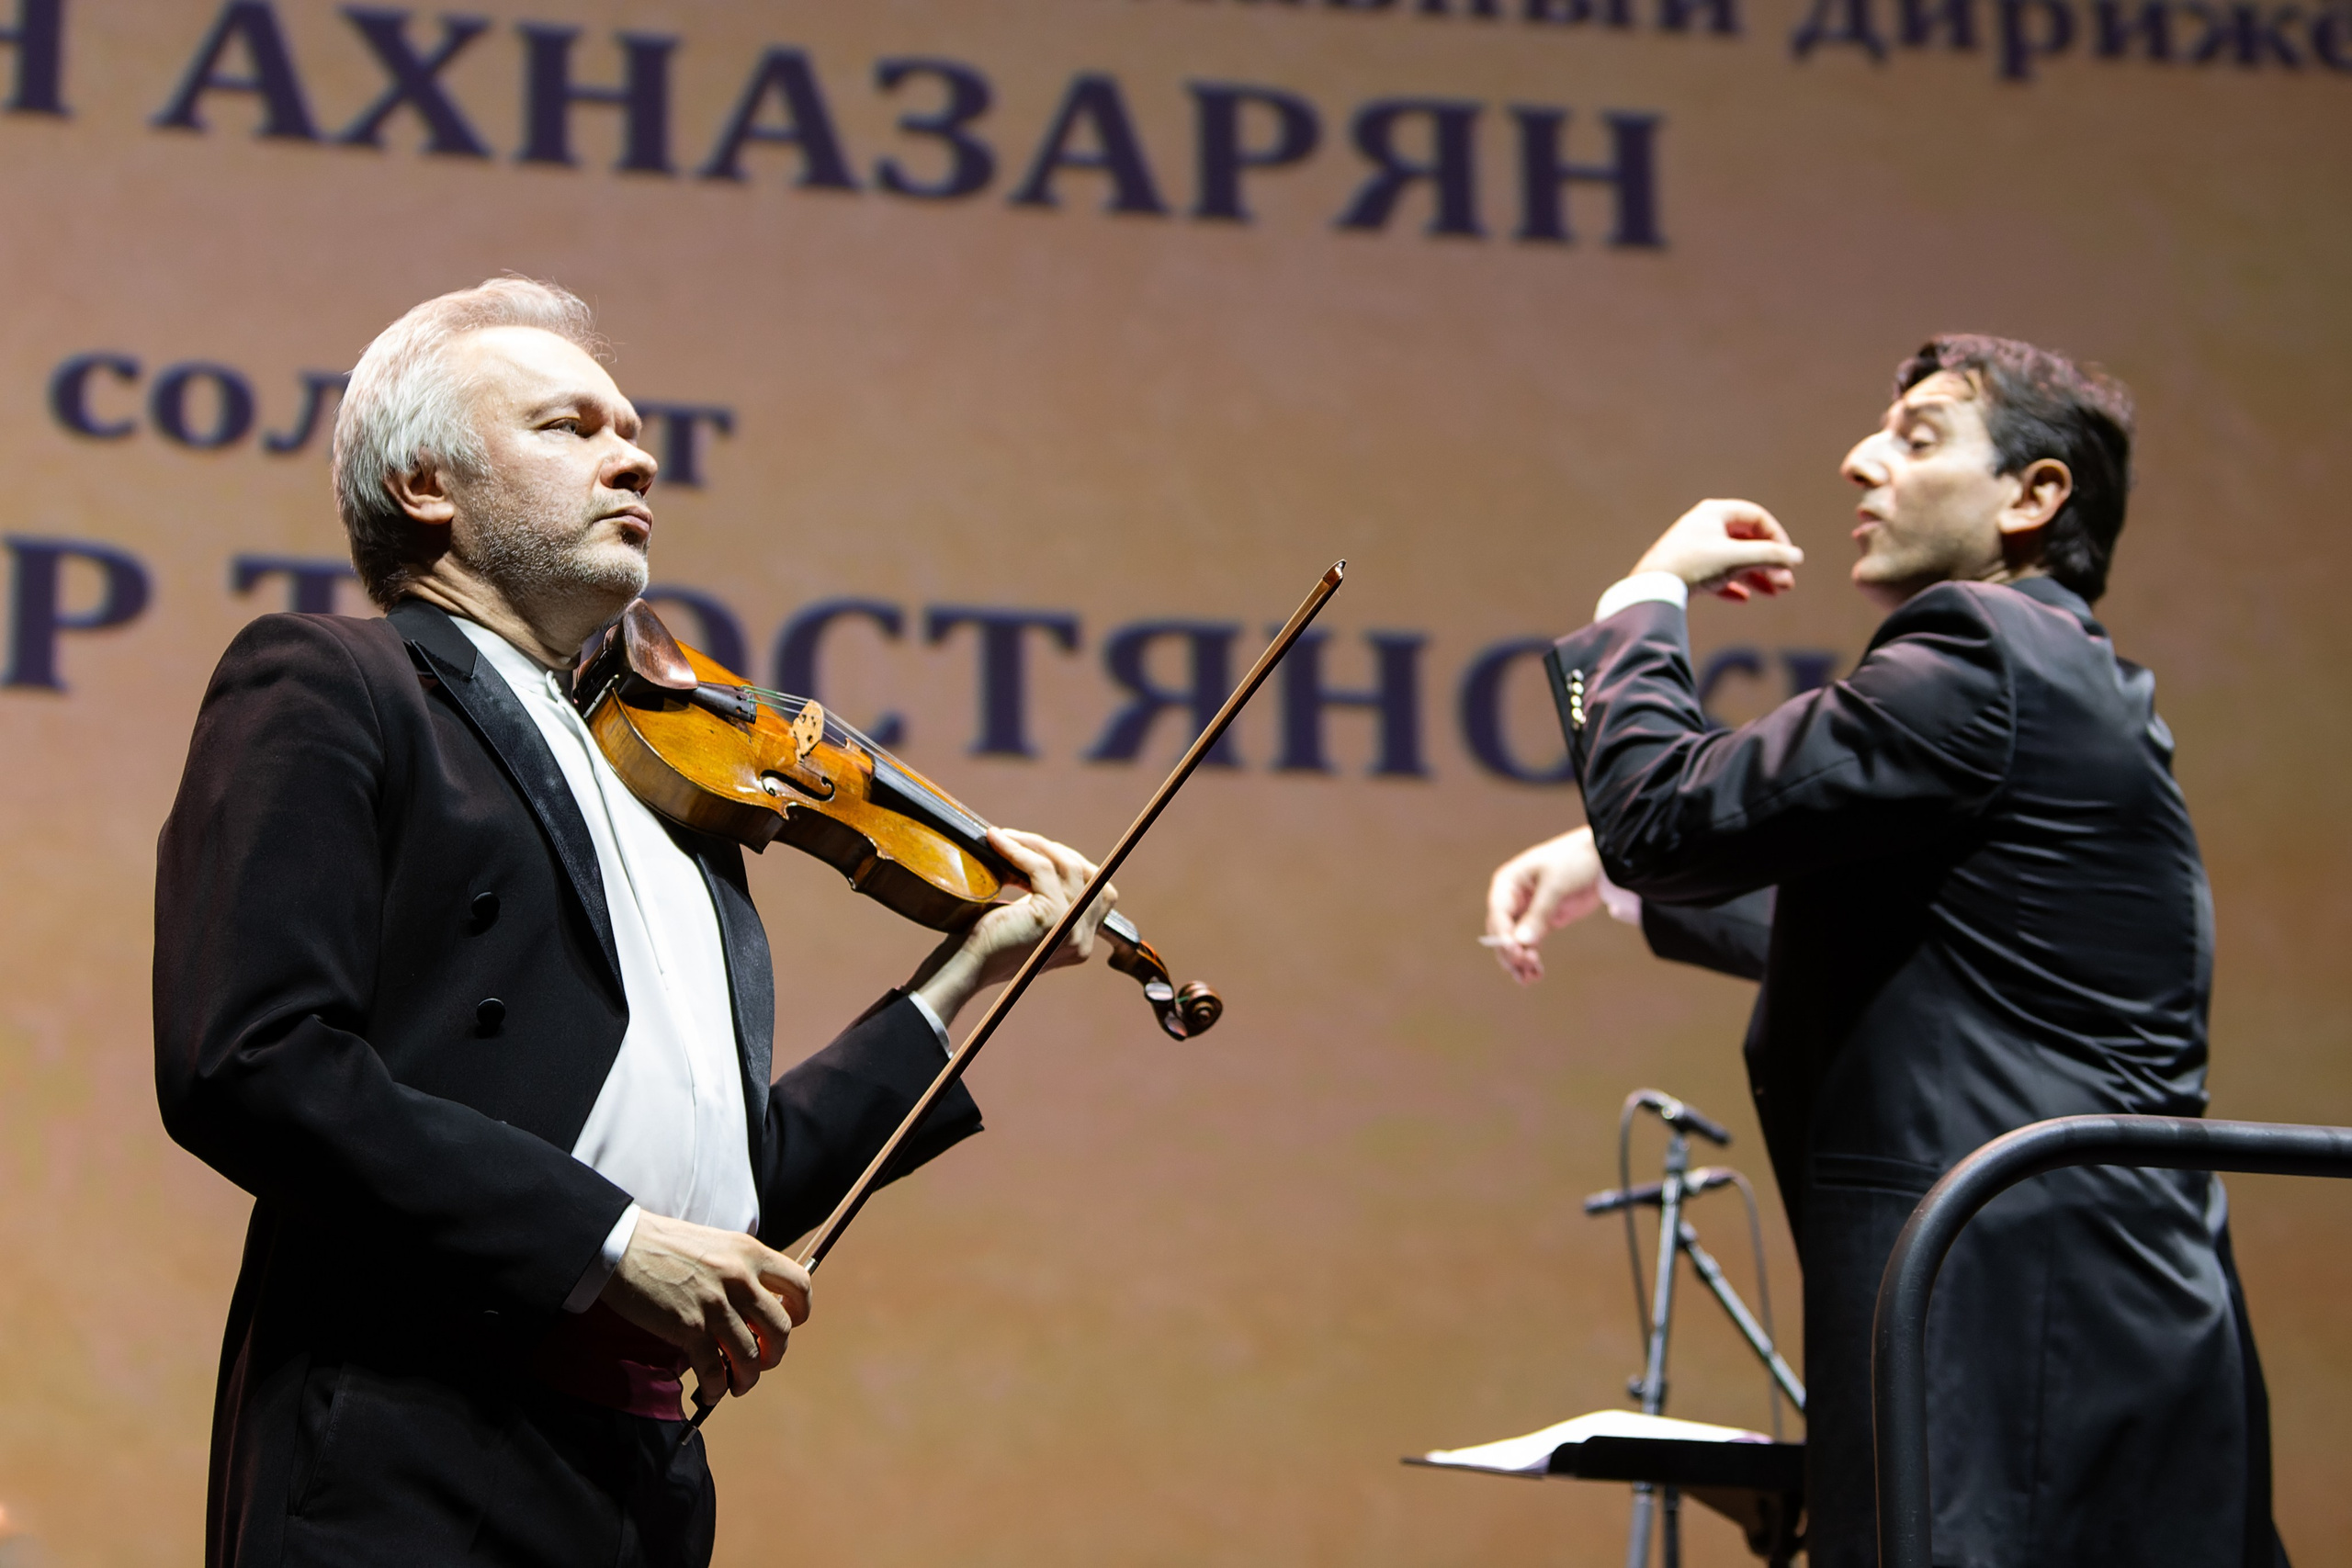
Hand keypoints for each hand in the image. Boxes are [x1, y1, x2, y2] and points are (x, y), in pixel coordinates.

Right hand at [599, 1211, 809, 1410]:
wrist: (620, 1246)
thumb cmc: (664, 1244)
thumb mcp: (716, 1244)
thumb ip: (740, 1269)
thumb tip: (755, 1305)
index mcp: (750, 1252)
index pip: (800, 1284)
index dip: (801, 1311)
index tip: (789, 1323)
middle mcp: (740, 1277)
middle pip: (781, 1328)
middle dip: (776, 1353)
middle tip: (763, 1360)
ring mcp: (715, 1304)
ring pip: (751, 1356)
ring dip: (748, 1378)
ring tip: (738, 1384)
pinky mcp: (689, 1327)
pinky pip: (714, 1370)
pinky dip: (718, 1388)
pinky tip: (713, 1391)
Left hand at [908, 828, 1115, 1028]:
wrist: (964, 968)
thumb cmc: (984, 943)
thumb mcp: (1027, 917)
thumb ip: (1048, 897)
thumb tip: (1049, 854)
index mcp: (1080, 941)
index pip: (1099, 892)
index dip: (1072, 864)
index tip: (1038, 851)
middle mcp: (1083, 939)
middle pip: (1088, 874)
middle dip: (1054, 850)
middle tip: (1019, 840)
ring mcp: (1071, 928)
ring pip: (1067, 866)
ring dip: (1034, 844)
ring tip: (1006, 837)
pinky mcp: (1051, 916)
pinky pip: (1041, 868)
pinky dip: (1018, 849)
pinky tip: (997, 841)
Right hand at [1484, 827, 1606, 984]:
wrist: (1604, 857)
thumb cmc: (1575, 860)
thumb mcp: (1556, 883)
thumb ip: (1539, 913)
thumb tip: (1521, 943)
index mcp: (1508, 883)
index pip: (1498, 914)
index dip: (1503, 936)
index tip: (1516, 952)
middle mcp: (1513, 899)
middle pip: (1502, 933)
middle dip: (1511, 952)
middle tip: (1526, 966)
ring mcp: (1527, 912)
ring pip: (1515, 943)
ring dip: (1519, 961)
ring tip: (1531, 978)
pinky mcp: (1544, 922)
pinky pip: (1531, 944)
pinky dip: (1531, 959)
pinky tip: (1536, 975)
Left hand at [1633, 499, 1803, 601]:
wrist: (1651, 589)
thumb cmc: (1694, 565)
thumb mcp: (1738, 558)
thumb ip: (1770, 556)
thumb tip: (1797, 557)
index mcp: (1715, 512)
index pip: (1757, 517)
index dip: (1777, 537)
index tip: (1788, 560)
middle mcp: (1704, 526)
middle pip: (1747, 541)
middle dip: (1769, 563)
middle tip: (1787, 584)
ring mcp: (1693, 548)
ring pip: (1733, 560)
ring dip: (1756, 576)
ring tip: (1775, 594)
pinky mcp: (1684, 570)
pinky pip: (1714, 575)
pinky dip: (1731, 586)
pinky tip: (1742, 599)